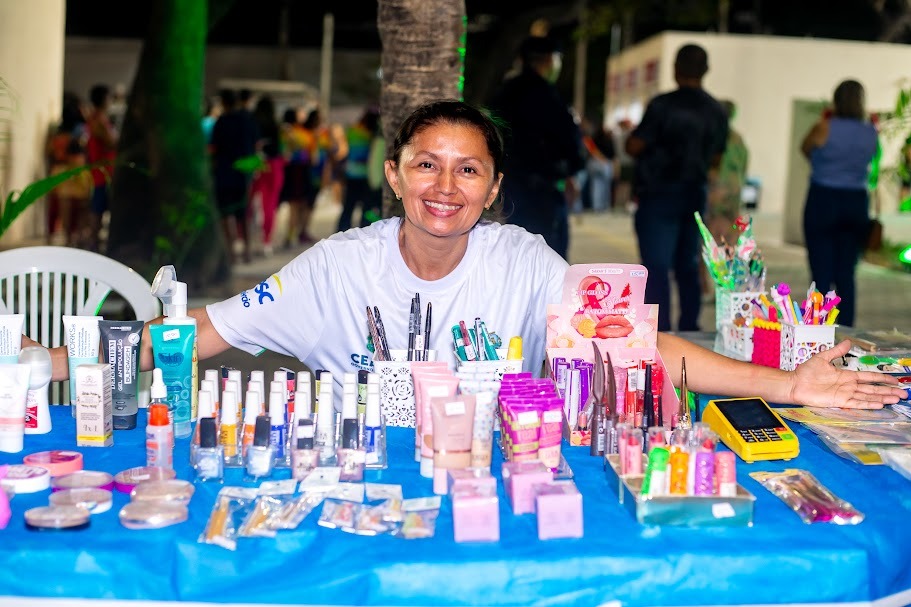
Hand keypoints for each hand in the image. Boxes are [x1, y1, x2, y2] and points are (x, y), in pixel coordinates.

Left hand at [787, 340, 906, 408]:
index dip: (882, 379)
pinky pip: (856, 403)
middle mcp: (848, 386)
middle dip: (888, 391)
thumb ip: (836, 351)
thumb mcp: (822, 358)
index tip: (894, 381)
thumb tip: (848, 342)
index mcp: (847, 376)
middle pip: (872, 389)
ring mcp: (845, 394)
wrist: (794, 383)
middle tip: (904, 393)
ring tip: (896, 399)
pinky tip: (879, 404)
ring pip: (868, 397)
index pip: (868, 378)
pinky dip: (868, 404)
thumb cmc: (806, 372)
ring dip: (882, 398)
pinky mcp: (839, 402)